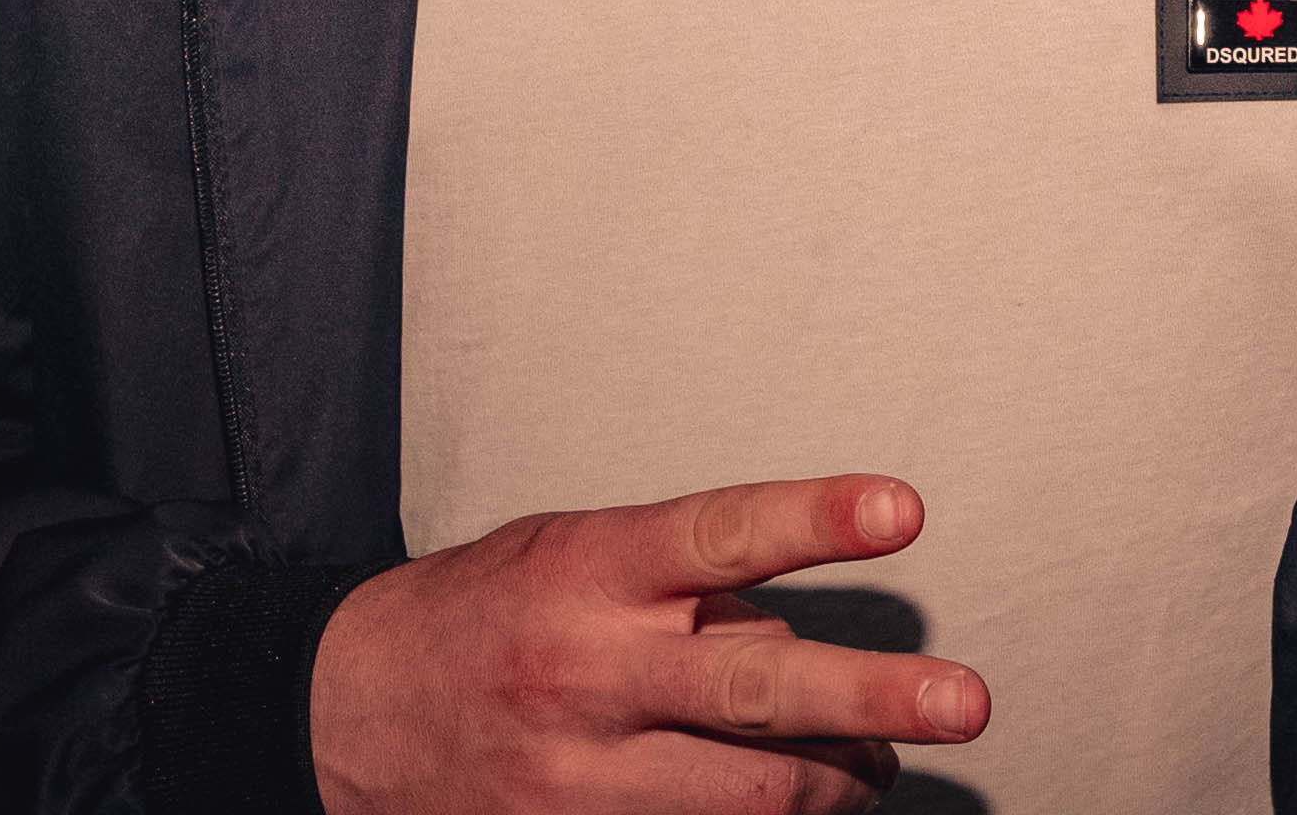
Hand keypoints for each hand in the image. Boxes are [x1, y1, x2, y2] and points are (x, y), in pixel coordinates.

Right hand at [312, 474, 985, 814]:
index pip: (720, 535)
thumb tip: (797, 638)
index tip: (901, 513)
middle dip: (873, 700)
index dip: (815, 520)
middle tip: (962, 702)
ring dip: (838, 786)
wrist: (334, 712)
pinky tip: (803, 812)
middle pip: (755, 690)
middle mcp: (586, 672)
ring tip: (881, 769)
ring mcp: (576, 775)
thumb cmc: (475, 615)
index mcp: (588, 572)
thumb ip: (685, 586)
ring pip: (746, 795)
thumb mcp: (572, 553)